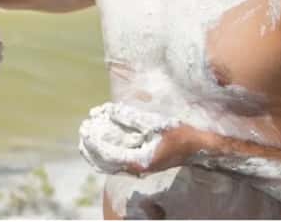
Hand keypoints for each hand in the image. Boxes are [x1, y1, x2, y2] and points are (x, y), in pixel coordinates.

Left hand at [78, 102, 198, 175]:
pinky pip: (116, 163)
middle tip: (83, 129)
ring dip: (96, 151)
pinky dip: (105, 154)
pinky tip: (99, 144)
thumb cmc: (179, 135)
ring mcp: (138, 169)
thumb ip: (131, 118)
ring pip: (109, 165)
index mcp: (140, 161)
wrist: (197, 148)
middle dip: (91, 146)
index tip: (85, 129)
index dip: (94, 142)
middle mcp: (136, 169)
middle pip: (105, 163)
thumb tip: (110, 111)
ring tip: (86, 135)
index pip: (109, 155)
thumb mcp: (156, 123)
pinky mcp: (140, 165)